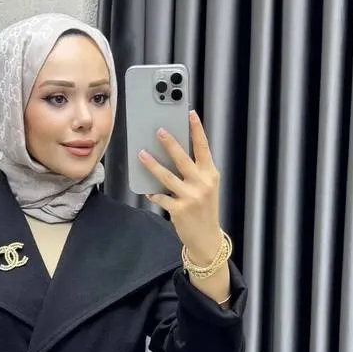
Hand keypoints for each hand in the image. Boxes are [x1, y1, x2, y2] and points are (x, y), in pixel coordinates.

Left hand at [138, 110, 222, 264]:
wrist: (207, 238)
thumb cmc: (204, 209)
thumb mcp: (206, 188)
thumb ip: (195, 172)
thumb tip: (173, 155)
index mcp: (211, 174)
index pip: (203, 148)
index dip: (197, 130)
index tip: (190, 113)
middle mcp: (202, 184)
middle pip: (183, 159)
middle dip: (170, 143)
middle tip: (158, 130)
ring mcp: (190, 197)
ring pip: (167, 177)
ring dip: (152, 165)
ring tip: (141, 154)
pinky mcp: (179, 210)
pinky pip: (161, 198)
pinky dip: (154, 194)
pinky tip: (148, 191)